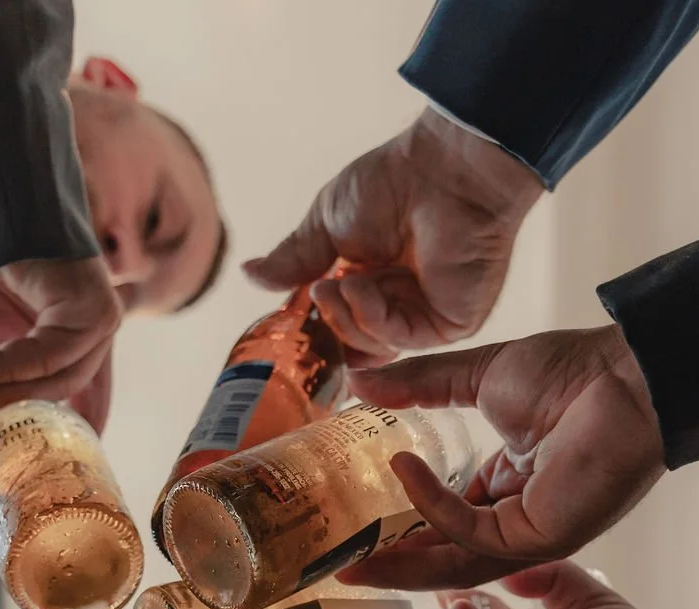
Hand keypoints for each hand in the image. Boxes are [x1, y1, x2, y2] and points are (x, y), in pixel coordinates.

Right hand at [0, 255, 122, 447]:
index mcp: (73, 343)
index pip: (84, 400)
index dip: (68, 434)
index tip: (42, 463)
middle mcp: (92, 333)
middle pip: (64, 394)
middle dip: (11, 412)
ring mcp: (99, 318)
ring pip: (61, 377)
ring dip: (4, 390)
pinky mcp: (95, 303)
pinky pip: (56, 351)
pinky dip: (11, 367)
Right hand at [245, 109, 543, 364]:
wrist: (444, 170)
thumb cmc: (394, 183)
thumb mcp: (326, 224)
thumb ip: (293, 259)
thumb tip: (247, 275)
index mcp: (371, 280)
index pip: (337, 323)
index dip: (313, 323)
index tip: (290, 312)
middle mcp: (400, 302)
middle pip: (352, 344)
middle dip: (328, 324)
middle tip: (316, 291)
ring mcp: (426, 315)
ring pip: (373, 347)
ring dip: (344, 316)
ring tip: (335, 282)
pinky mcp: (451, 323)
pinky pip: (400, 338)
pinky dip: (371, 316)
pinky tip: (360, 284)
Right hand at [338, 325, 664, 588]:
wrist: (624, 375)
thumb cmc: (571, 373)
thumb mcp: (476, 377)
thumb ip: (419, 385)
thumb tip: (360, 379)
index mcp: (509, 486)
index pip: (447, 523)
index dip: (404, 530)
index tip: (358, 529)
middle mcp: (519, 518)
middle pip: (447, 557)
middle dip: (394, 567)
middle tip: (342, 570)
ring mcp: (532, 533)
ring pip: (457, 564)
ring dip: (404, 566)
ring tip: (353, 563)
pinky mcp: (542, 535)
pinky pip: (474, 534)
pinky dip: (435, 507)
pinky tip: (407, 472)